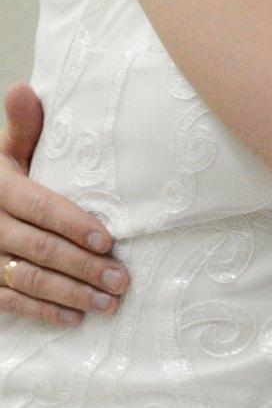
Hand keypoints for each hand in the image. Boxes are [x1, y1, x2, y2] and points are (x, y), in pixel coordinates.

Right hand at [0, 83, 129, 325]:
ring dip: (71, 294)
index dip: (72, 224)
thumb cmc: (4, 173)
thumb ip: (23, 126)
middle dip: (84, 266)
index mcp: (0, 186)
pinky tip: (73, 318)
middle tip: (123, 279)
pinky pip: (10, 301)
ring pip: (28, 279)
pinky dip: (43, 311)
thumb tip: (22, 88)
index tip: (107, 239)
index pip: (39, 207)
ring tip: (109, 302)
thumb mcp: (8, 149)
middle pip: (40, 248)